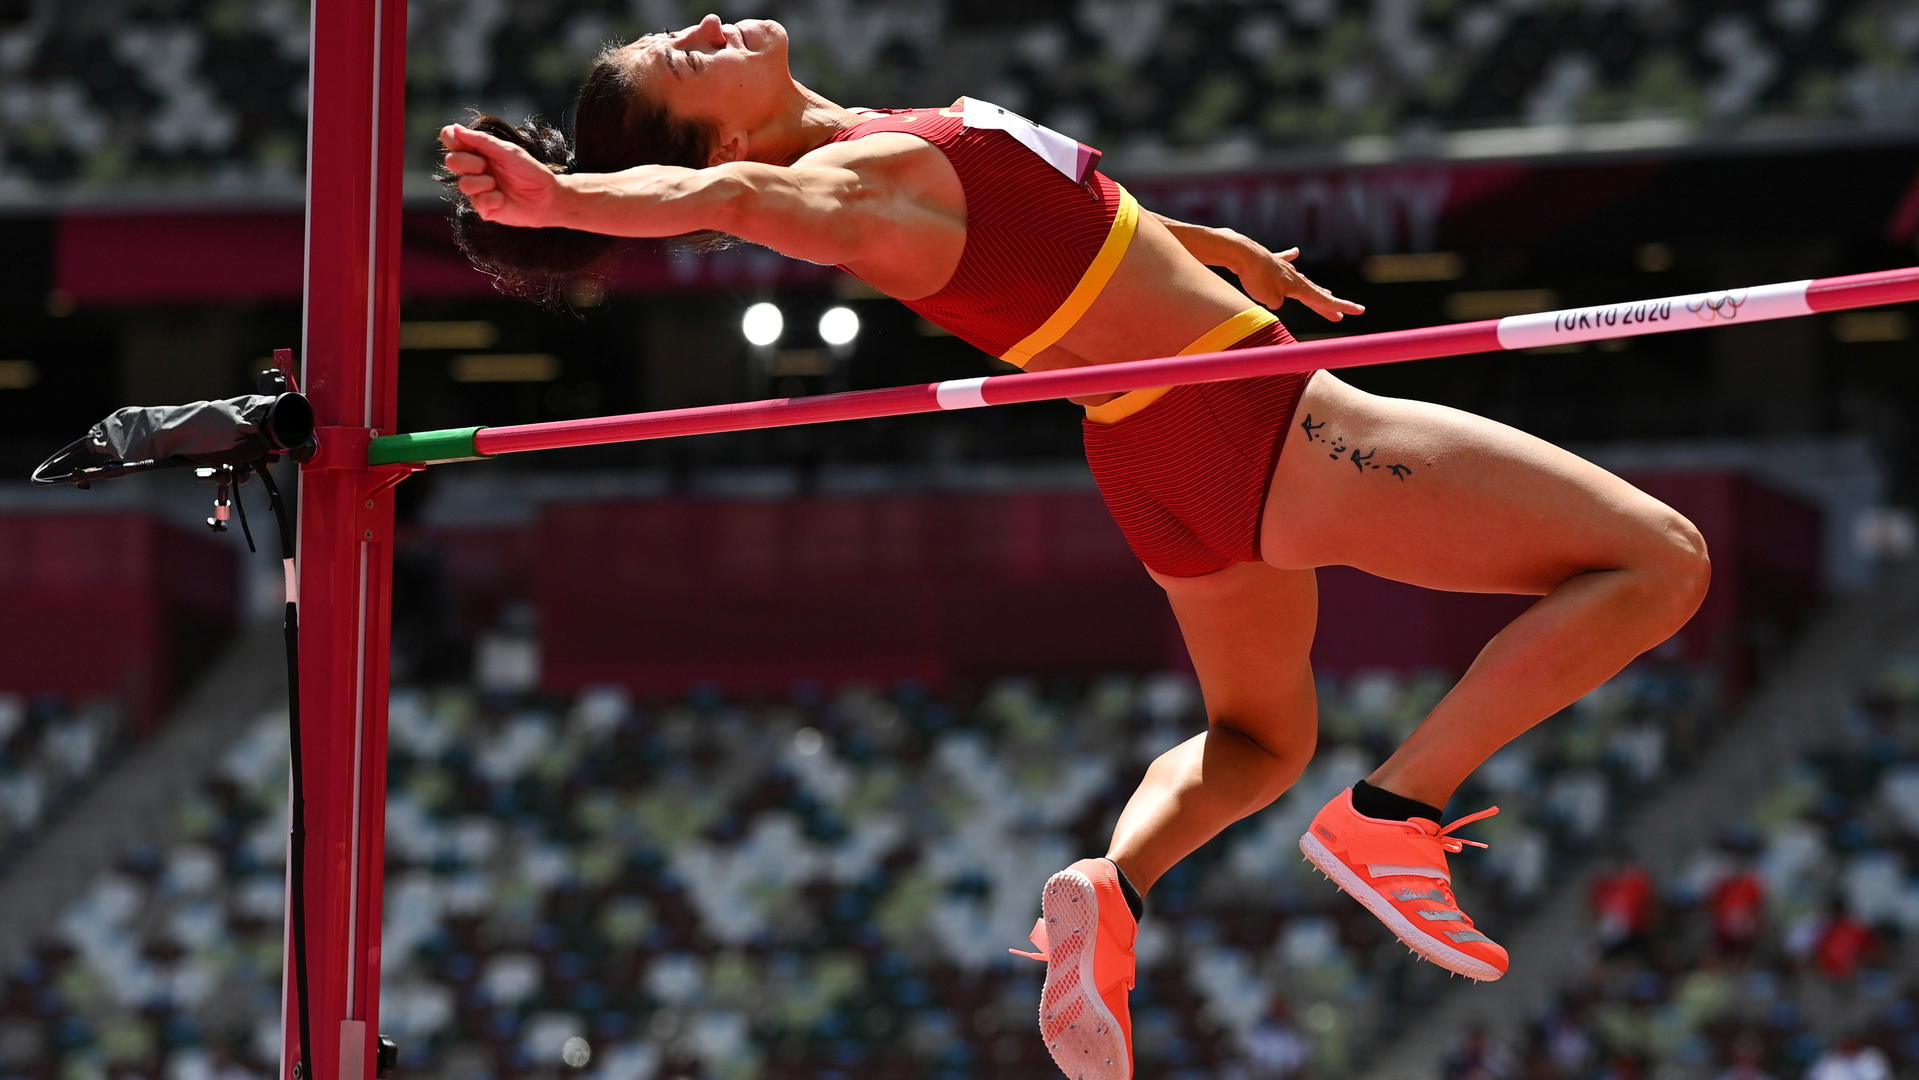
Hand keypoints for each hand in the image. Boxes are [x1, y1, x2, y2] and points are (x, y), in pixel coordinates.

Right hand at [439, 123, 566, 227]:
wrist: (547, 197)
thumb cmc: (530, 171)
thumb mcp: (508, 151)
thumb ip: (482, 141)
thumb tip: (456, 128)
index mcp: (478, 151)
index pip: (450, 139)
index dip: (451, 139)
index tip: (464, 143)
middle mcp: (474, 169)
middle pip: (451, 161)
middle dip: (468, 163)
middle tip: (486, 166)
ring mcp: (477, 189)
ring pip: (463, 184)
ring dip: (483, 183)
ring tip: (498, 184)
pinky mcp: (483, 208)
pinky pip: (477, 202)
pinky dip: (493, 199)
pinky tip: (503, 199)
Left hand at [1232, 246, 1364, 322]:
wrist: (1241, 253)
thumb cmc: (1256, 278)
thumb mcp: (1269, 298)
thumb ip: (1277, 302)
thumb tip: (1277, 298)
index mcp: (1298, 287)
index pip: (1323, 300)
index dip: (1341, 306)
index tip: (1359, 310)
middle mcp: (1294, 276)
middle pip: (1315, 294)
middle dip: (1327, 306)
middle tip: (1340, 316)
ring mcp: (1283, 268)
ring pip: (1302, 281)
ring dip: (1313, 289)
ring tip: (1326, 293)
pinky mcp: (1270, 261)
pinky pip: (1283, 261)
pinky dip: (1289, 258)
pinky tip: (1296, 252)